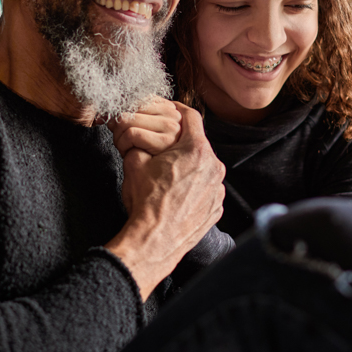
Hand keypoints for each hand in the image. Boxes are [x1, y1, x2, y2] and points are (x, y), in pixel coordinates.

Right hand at [105, 103, 225, 299]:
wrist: (154, 241)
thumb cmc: (145, 202)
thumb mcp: (134, 163)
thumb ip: (140, 141)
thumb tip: (134, 134)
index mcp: (196, 150)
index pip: (192, 117)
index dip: (178, 109)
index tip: (172, 110)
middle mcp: (214, 167)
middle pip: (199, 145)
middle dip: (182, 144)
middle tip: (165, 149)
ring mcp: (218, 190)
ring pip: (204, 168)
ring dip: (190, 167)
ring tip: (169, 177)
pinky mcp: (216, 208)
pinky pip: (207, 190)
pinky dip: (195, 189)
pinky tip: (177, 196)